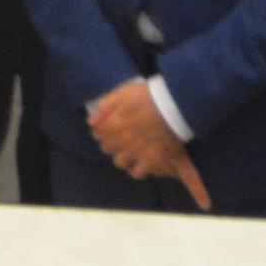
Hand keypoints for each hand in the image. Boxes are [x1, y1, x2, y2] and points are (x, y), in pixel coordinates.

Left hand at [84, 78, 207, 201]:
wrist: (174, 104)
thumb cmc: (149, 95)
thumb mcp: (124, 92)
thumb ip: (105, 106)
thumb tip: (91, 121)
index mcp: (112, 124)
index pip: (97, 133)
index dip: (102, 130)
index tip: (109, 127)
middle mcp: (120, 140)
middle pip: (107, 148)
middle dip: (111, 143)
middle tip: (122, 137)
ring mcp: (135, 152)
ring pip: (119, 162)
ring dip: (122, 157)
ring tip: (131, 150)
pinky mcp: (151, 160)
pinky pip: (137, 172)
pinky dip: (137, 169)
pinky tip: (141, 162)